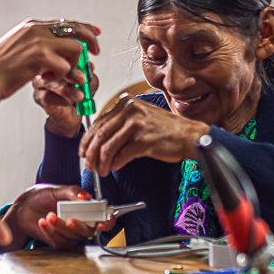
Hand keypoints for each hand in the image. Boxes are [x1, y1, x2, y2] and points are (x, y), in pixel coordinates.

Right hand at [0, 19, 100, 130]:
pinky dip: (64, 75)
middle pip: (76, 29)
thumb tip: (52, 45)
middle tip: (96, 53)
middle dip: (91, 40)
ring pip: (76, 48)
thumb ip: (34, 43)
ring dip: (76, 64)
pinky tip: (54, 80)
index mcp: (31, 26)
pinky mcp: (40, 58)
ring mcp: (38, 42)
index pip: (65, 22)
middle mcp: (36, 29)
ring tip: (69, 75)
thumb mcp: (16, 48)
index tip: (95, 33)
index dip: (83, 28)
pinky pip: (66, 66)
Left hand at [1, 184, 113, 250]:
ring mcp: (70, 233)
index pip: (104, 217)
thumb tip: (86, 197)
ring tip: (49, 215)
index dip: (108, 222)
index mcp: (85, 208)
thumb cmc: (41, 197)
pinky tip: (43, 222)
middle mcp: (81, 222)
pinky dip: (51, 231)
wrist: (23, 208)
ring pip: (74, 237)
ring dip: (60, 227)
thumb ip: (72, 191)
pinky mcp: (58, 241)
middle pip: (89, 231)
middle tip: (69, 220)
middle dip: (79, 226)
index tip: (101, 223)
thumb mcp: (57, 190)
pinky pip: (60, 241)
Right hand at [32, 62, 99, 137]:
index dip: (73, 56)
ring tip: (79, 96)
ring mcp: (40, 82)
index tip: (85, 64)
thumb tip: (89, 66)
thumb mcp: (89, 82)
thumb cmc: (77, 95)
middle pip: (55, 65)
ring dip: (68, 89)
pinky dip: (61, 101)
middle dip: (71, 73)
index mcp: (58, 60)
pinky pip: (48, 96)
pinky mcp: (38, 96)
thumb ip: (89, 73)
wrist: (71, 116)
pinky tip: (69, 103)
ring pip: (51, 81)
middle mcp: (46, 68)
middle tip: (82, 81)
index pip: (61, 52)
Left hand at [80, 94, 209, 174]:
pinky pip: (121, 156)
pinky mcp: (143, 140)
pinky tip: (114, 169)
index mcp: (126, 103)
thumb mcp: (140, 117)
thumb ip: (119, 123)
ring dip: (101, 162)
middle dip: (91, 153)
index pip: (98, 122)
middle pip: (99, 135)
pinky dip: (114, 165)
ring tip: (101, 170)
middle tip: (89, 165)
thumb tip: (97, 140)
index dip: (87, 140)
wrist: (189, 136)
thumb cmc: (165, 129)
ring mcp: (136, 125)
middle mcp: (129, 110)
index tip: (83, 151)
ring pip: (107, 147)